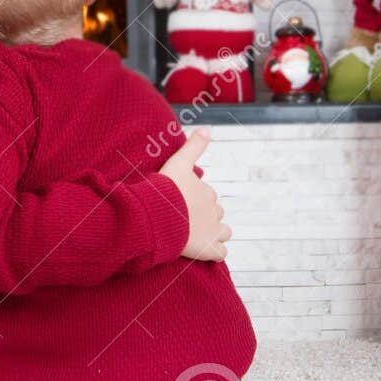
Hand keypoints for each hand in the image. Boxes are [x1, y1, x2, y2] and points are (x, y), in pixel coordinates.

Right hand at [158, 130, 230, 261]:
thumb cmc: (165, 189)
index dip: (196, 199)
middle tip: (186, 219)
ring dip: (214, 233)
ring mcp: (213, 231)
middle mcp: (213, 211)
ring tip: (196, 235)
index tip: (181, 203)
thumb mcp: (178, 162)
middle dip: (206, 216)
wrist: (157, 215)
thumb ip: (194, 146)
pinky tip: (203, 250)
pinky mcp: (209, 249)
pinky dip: (214, 252)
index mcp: (207, 192)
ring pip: (223, 232)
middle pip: (216, 213)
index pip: (208, 196)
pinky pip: (221, 253)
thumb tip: (208, 128)